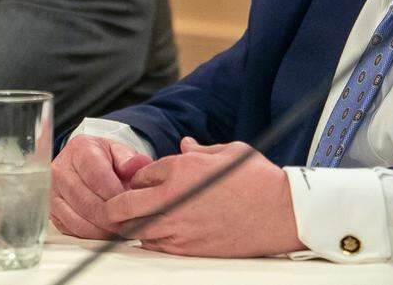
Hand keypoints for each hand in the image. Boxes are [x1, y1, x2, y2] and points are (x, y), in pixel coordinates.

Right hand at [50, 135, 151, 238]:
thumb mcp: (118, 152)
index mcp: (79, 150)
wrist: (83, 163)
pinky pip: (71, 230)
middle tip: (130, 223)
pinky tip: (107, 232)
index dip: (116, 194)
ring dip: (102, 229)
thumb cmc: (102, 159)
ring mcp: (53, 192)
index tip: (132, 204)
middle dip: (111, 216)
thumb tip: (137, 165)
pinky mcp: (51, 212)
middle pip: (86, 202)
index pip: (97, 177)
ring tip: (121, 229)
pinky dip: (91, 235)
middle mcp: (60, 170)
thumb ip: (129, 159)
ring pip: (78, 220)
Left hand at [106, 137, 304, 256]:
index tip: (142, 183)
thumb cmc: (258, 180)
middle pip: (123, 205)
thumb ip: (200, 149)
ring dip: (132, 224)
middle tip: (112, 209)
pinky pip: (154, 246)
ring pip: (135, 229)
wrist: (280, 213)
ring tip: (135, 222)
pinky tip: (157, 234)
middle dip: (114, 206)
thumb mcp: (229, 151)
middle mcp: (173, 197)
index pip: (141, 175)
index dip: (138, 179)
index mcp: (181, 168)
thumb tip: (185, 144)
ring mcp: (178, 226)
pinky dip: (150, 240)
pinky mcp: (187, 248)